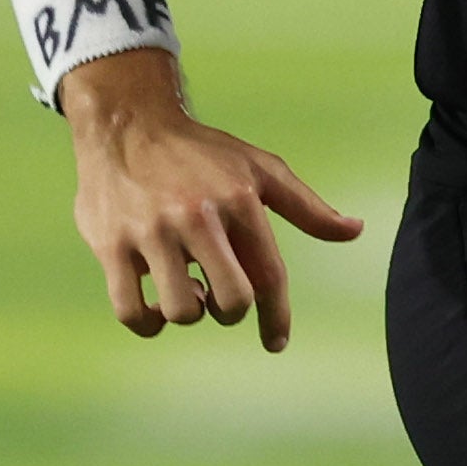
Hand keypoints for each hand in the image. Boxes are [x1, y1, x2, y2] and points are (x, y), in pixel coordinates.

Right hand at [59, 47, 359, 349]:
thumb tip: (355, 231)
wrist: (126, 123)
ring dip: (189, 313)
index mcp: (239, 201)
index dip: (277, 318)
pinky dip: (147, 324)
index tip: (276, 342)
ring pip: (182, 310)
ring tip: (185, 290)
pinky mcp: (111, 244)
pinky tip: (154, 310)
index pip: (270, 276)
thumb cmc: (200, 152)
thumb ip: (306, 207)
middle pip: (232, 301)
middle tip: (219, 298)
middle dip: (231, 311)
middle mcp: (197, 216)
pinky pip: (131, 310)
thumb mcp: (259, 168)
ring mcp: (151, 231)